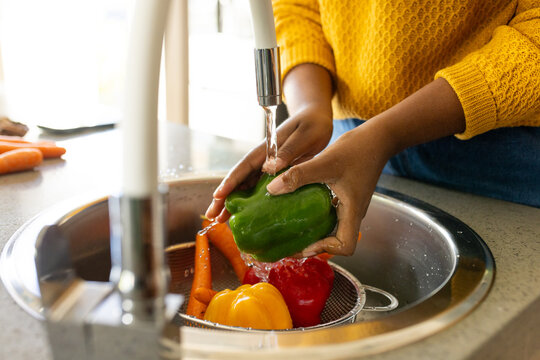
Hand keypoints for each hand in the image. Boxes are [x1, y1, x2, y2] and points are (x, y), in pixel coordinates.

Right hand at [205, 105, 332, 222]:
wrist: (318, 118)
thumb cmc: (313, 124)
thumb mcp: (304, 136)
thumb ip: (288, 151)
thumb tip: (268, 168)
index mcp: (267, 149)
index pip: (244, 167)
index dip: (231, 182)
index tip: (218, 195)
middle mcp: (264, 158)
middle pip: (240, 179)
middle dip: (225, 197)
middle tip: (212, 215)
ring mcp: (268, 165)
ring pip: (247, 186)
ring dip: (234, 202)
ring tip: (221, 219)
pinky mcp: (277, 172)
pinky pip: (260, 188)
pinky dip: (251, 201)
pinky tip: (245, 212)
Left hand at [266, 120, 394, 255]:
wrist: (376, 138)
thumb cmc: (358, 149)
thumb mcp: (325, 161)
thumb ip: (299, 175)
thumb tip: (272, 189)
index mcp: (352, 211)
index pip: (346, 246)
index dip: (326, 249)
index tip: (307, 243)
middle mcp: (352, 212)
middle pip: (336, 241)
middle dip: (313, 245)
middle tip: (290, 243)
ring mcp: (350, 205)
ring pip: (332, 228)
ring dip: (313, 232)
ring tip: (290, 229)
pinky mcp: (346, 196)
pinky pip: (330, 213)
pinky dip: (315, 216)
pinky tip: (299, 206)